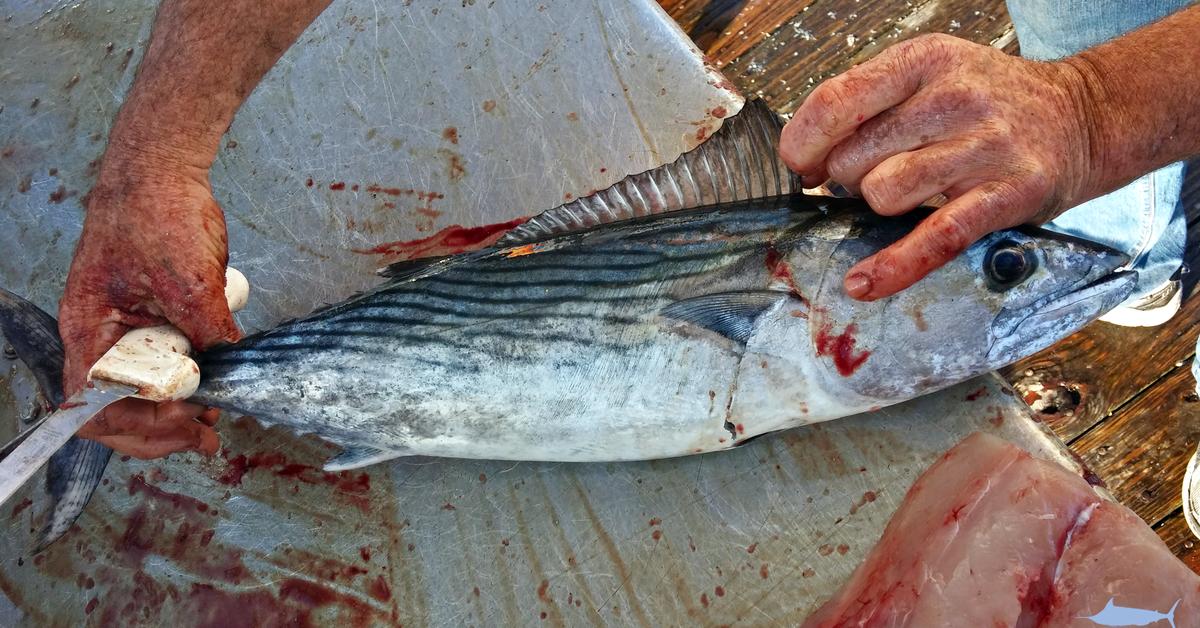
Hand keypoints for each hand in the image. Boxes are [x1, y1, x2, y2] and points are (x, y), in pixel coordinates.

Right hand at [59, 152, 239, 457]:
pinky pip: (171, 362)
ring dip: (180, 409)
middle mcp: (104, 335)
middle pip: (120, 407)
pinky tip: (220, 382)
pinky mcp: (158, 318)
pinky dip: (193, 379)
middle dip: (162, 430)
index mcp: (89, 329)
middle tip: (207, 435)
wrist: (166, 169)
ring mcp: (131, 328)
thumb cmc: (157, 210)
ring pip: (147, 390)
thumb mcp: (189, 280)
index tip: (184, 423)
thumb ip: (207, 332)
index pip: (94, 405)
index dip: (137, 427)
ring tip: (215, 417)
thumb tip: (229, 372)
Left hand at [780, 34, 1094, 299]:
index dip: (804, 143)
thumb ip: (866, 103)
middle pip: (853, 157)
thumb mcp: (928, 74)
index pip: (834, 102)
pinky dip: (894, 266)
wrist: (1081, 117)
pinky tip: (864, 282)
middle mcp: (954, 97)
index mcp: (923, 61)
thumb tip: (806, 158)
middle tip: (871, 172)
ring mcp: (984, 146)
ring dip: (879, 204)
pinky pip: (934, 237)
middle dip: (847, 176)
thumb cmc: (987, 101)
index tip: (804, 163)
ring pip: (884, 193)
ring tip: (906, 192)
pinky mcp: (1007, 194)